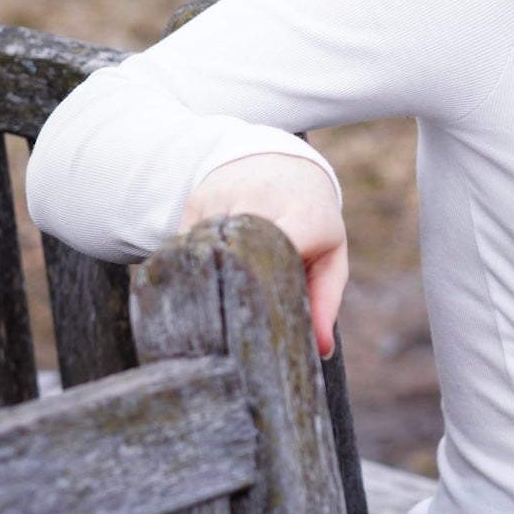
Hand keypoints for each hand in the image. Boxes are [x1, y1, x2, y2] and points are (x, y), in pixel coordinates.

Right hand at [179, 153, 348, 358]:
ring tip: (208, 313)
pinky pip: (183, 246)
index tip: (257, 319)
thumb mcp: (330, 253)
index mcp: (305, 215)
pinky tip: (197, 280)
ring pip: (204, 253)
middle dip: (231, 295)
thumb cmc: (310, 219)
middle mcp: (263, 198)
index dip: (266, 283)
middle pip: (237, 256)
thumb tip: (320, 350)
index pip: (284, 247)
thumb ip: (326, 300)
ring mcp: (225, 196)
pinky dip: (189, 267)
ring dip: (205, 283)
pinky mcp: (195, 199)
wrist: (280, 163)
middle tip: (225, 337)